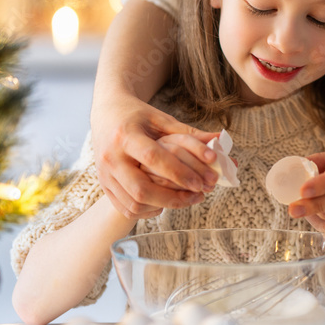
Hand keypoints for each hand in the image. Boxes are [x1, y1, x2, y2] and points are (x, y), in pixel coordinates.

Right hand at [91, 93, 218, 218]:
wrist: (106, 113)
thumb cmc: (138, 115)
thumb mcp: (161, 119)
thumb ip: (189, 133)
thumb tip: (220, 140)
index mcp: (126, 135)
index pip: (153, 158)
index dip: (177, 173)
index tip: (200, 182)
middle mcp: (111, 156)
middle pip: (140, 188)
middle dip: (172, 197)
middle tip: (197, 195)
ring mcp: (105, 173)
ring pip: (132, 202)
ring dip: (162, 206)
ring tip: (185, 200)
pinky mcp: (104, 184)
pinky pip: (125, 207)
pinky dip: (147, 211)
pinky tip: (164, 204)